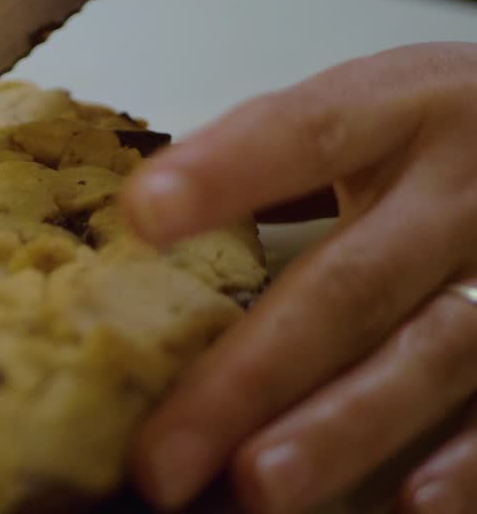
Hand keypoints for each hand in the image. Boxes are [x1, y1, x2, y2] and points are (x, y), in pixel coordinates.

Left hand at [118, 43, 476, 511]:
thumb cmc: (443, 127)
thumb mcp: (376, 107)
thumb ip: (274, 153)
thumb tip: (136, 219)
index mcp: (401, 108)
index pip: (303, 132)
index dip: (222, 173)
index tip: (139, 215)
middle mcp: (463, 187)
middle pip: (352, 281)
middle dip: (252, 373)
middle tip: (164, 454)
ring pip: (433, 353)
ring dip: (343, 428)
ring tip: (259, 485)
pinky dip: (464, 463)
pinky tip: (407, 506)